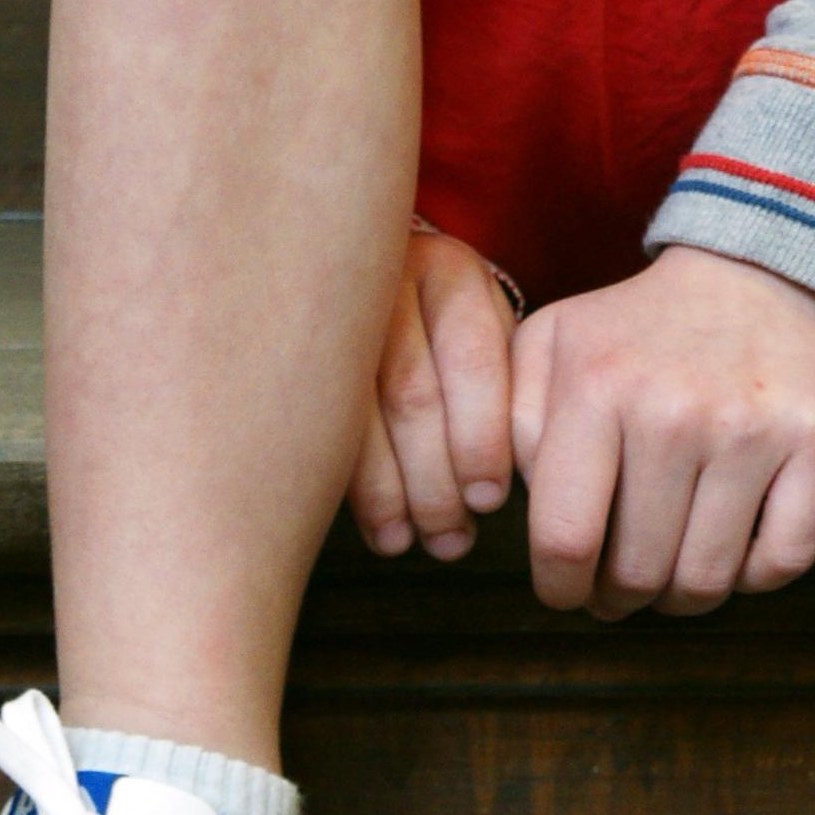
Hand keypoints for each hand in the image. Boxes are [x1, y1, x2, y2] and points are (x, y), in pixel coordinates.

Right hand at [349, 230, 514, 560]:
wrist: (358, 275)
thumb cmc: (444, 321)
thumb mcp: (482, 321)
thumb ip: (500, 375)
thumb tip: (515, 474)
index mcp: (450, 271)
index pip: (472, 361)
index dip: (481, 439)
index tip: (489, 500)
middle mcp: (386, 283)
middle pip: (413, 396)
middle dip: (436, 481)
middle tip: (452, 540)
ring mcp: (332, 315)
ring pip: (360, 420)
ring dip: (391, 495)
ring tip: (413, 542)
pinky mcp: (300, 353)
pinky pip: (322, 432)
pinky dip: (356, 491)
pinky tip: (379, 528)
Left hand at [509, 246, 814, 619]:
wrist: (755, 266)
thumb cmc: (639, 323)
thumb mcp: (552, 343)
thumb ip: (510, 419)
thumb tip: (501, 505)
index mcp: (597, 386)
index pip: (565, 538)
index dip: (559, 588)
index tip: (566, 591)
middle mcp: (673, 411)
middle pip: (636, 572)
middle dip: (618, 598)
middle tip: (617, 589)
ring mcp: (751, 429)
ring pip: (706, 580)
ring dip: (682, 598)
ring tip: (670, 576)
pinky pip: (783, 561)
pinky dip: (754, 578)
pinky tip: (734, 554)